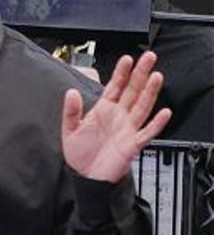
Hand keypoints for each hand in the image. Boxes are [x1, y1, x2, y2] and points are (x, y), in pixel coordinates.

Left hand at [61, 51, 171, 182]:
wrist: (86, 176)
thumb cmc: (79, 153)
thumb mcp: (70, 129)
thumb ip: (71, 111)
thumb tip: (70, 92)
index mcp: (103, 110)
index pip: (115, 86)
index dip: (121, 73)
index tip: (127, 59)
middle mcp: (118, 116)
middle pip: (133, 91)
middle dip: (140, 74)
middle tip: (148, 57)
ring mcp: (127, 129)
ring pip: (142, 106)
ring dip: (150, 92)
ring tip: (156, 76)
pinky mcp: (133, 144)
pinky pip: (147, 132)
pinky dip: (156, 123)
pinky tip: (163, 112)